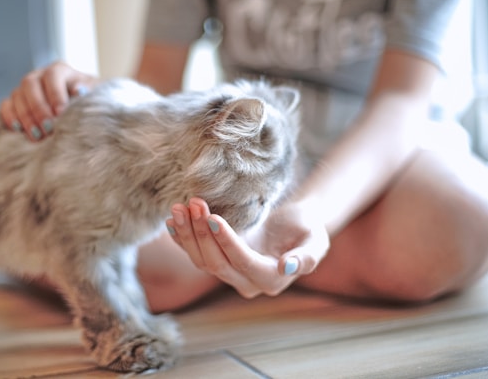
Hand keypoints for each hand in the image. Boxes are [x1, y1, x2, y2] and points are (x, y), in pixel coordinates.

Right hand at [0, 61, 98, 140]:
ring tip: (38, 136)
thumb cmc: (89, 100)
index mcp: (60, 70)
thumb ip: (88, 91)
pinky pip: (5, 106)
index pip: (52, 76)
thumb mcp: (94, 94)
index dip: (55, 94)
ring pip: (17, 95)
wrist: (82, 109)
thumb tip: (79, 91)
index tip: (61, 114)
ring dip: (26, 117)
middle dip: (38, 108)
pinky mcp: (16, 102)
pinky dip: (9, 117)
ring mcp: (25, 89)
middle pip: (30, 84)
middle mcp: (39, 75)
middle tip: (49, 128)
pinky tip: (18, 130)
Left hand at [165, 197, 329, 298]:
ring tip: (180, 207)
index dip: (227, 241)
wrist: (296, 225)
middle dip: (202, 233)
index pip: (243, 262)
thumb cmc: (308, 229)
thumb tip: (287, 267)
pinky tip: (171, 221)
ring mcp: (230, 275)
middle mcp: (247, 283)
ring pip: (202, 261)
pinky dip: (181, 239)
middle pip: (217, 263)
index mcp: (271, 280)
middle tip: (194, 203)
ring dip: (188, 234)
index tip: (214, 217)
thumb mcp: (316, 241)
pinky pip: (195, 255)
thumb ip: (306, 257)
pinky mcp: (219, 262)